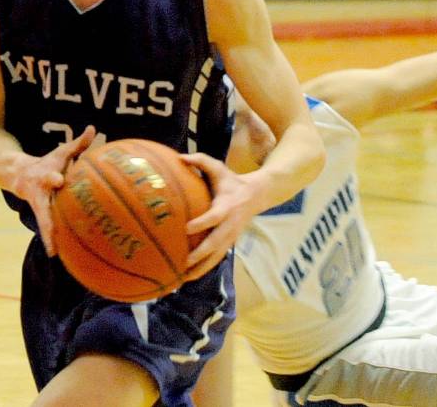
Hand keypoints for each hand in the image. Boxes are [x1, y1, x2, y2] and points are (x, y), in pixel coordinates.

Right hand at [11, 126, 95, 256]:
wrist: (18, 174)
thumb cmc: (48, 163)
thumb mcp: (60, 152)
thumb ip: (78, 143)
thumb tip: (93, 128)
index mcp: (46, 176)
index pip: (50, 176)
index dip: (53, 178)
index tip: (58, 180)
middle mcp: (40, 194)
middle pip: (43, 206)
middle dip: (47, 217)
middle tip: (52, 230)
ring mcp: (38, 206)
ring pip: (43, 222)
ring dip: (48, 236)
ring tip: (54, 252)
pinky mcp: (40, 215)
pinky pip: (47, 229)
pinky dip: (52, 241)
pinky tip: (58, 256)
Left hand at [180, 153, 262, 279]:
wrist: (257, 195)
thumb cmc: (231, 181)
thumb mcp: (218, 168)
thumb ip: (200, 161)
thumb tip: (179, 156)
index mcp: (227, 206)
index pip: (214, 217)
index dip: (202, 223)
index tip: (186, 228)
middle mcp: (230, 225)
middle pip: (216, 243)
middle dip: (200, 254)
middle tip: (184, 261)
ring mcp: (231, 236)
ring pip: (216, 256)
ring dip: (201, 268)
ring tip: (183, 279)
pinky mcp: (229, 243)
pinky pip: (217, 259)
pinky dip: (204, 269)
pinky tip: (188, 277)